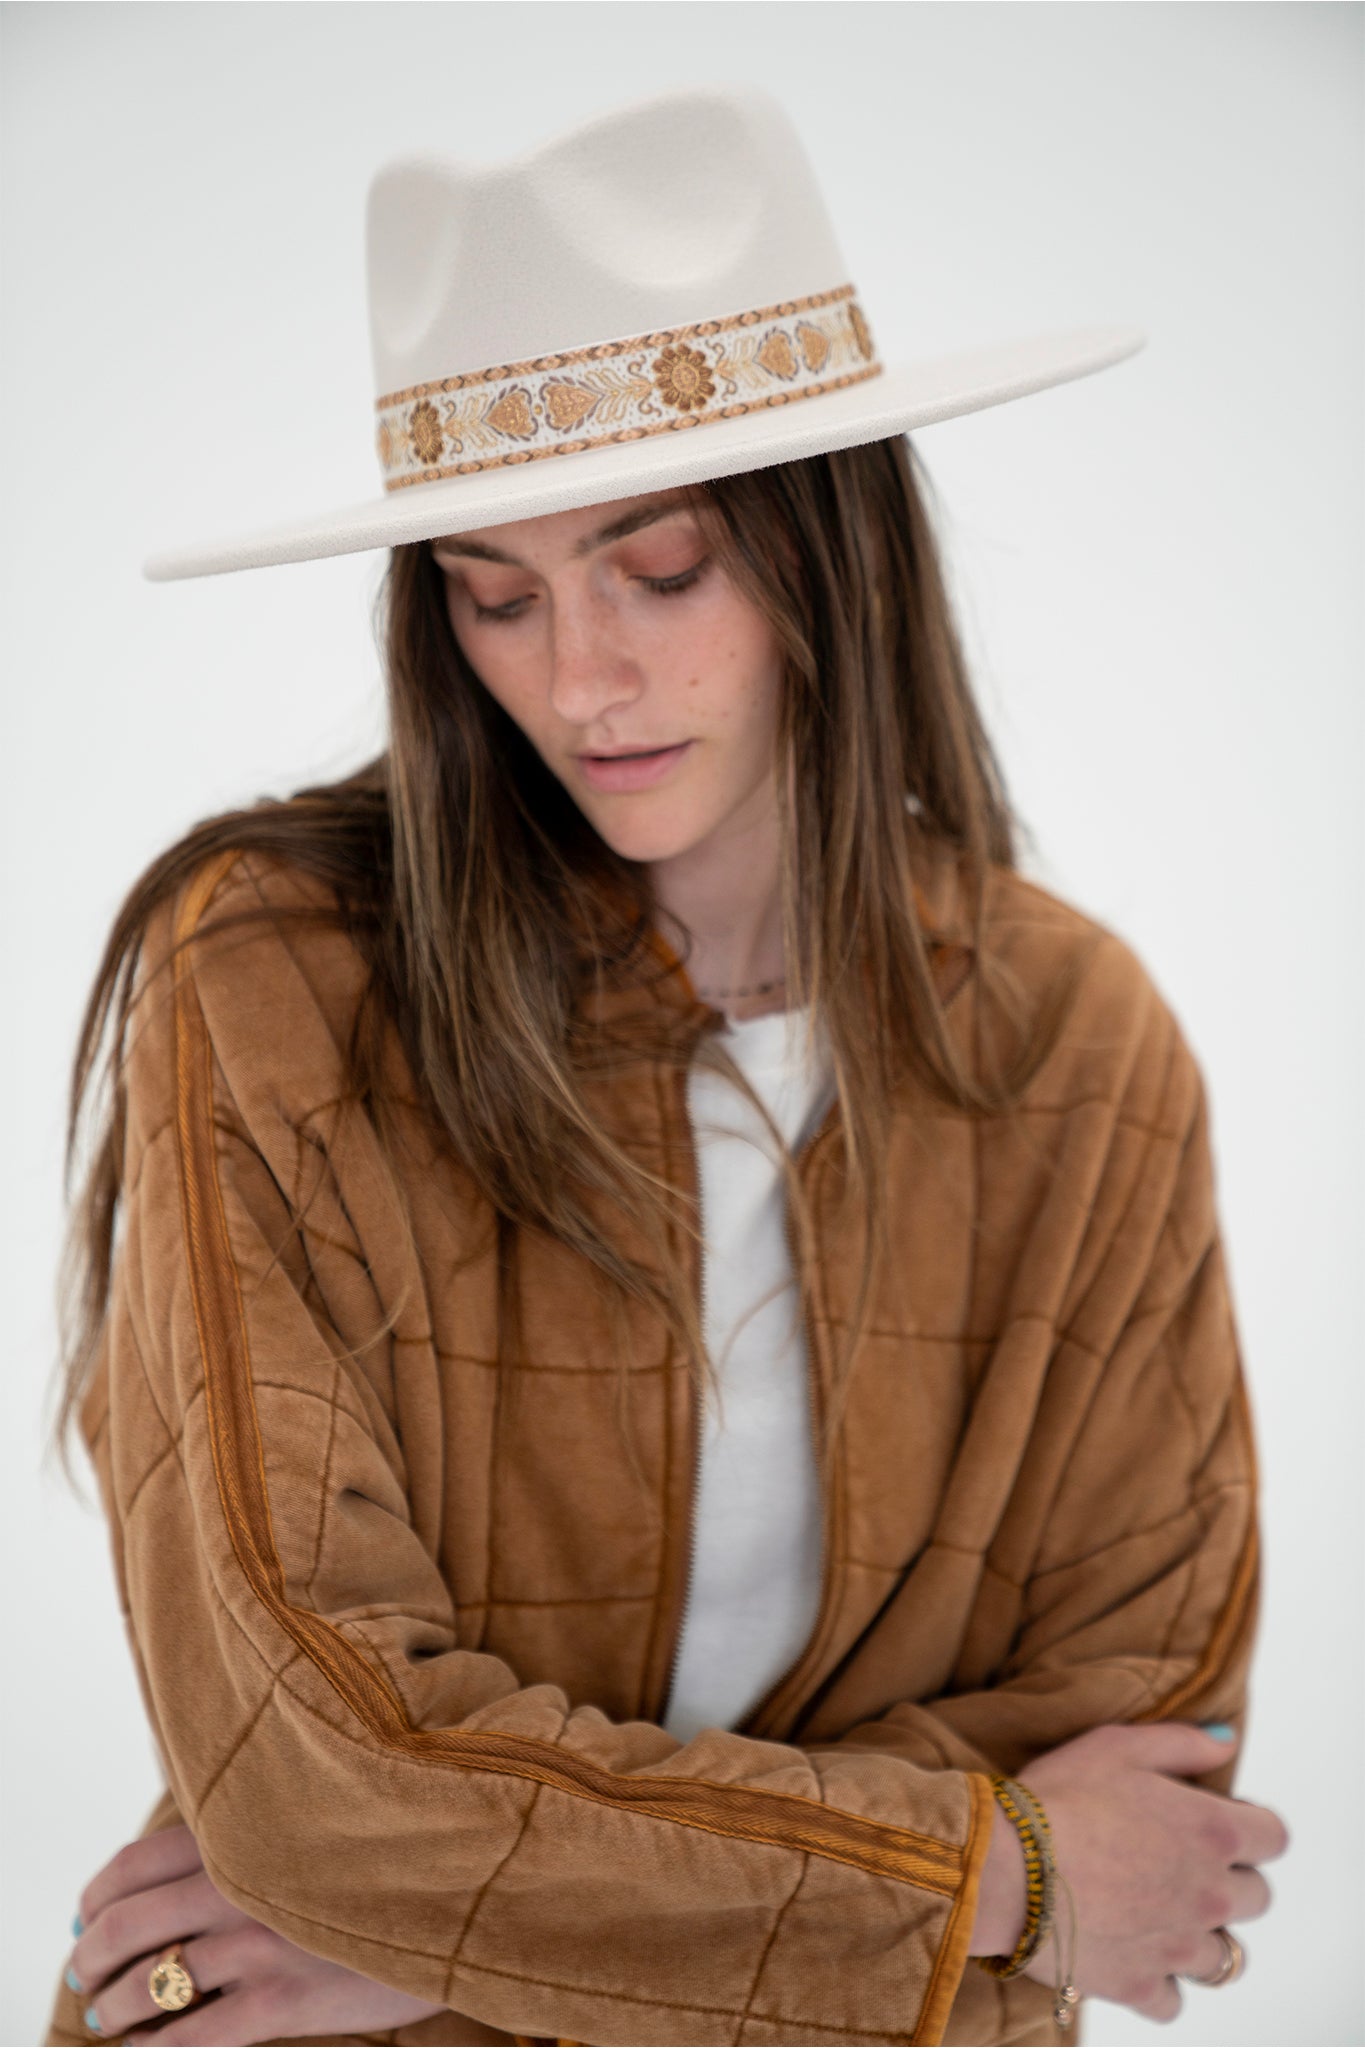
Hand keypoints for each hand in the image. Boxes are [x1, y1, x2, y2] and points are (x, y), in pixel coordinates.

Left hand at [68, 1822, 446, 2043]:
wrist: (459, 1889)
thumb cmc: (387, 1852)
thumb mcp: (313, 1822)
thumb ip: (250, 1837)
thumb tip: (177, 1874)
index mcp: (242, 1829)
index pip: (134, 1862)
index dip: (98, 1895)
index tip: (89, 1915)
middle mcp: (238, 1880)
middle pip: (126, 1924)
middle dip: (94, 1956)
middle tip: (87, 1974)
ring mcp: (258, 1941)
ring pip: (150, 1985)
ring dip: (114, 2006)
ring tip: (108, 2015)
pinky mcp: (282, 1999)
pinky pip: (191, 2038)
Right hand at [969, 1721, 1288, 2021]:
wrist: (1006, 1866)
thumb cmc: (1059, 1797)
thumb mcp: (1118, 1745)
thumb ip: (1182, 1742)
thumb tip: (1228, 1742)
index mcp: (1213, 1831)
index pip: (1274, 1837)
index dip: (1249, 1826)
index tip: (1216, 1822)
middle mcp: (1210, 1894)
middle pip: (1257, 1898)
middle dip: (1230, 1879)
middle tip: (1182, 1865)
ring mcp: (1179, 1947)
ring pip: (1225, 1957)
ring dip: (1202, 1936)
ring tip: (1163, 1915)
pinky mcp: (1141, 1985)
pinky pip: (1173, 2000)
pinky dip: (1160, 1983)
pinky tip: (1135, 1954)